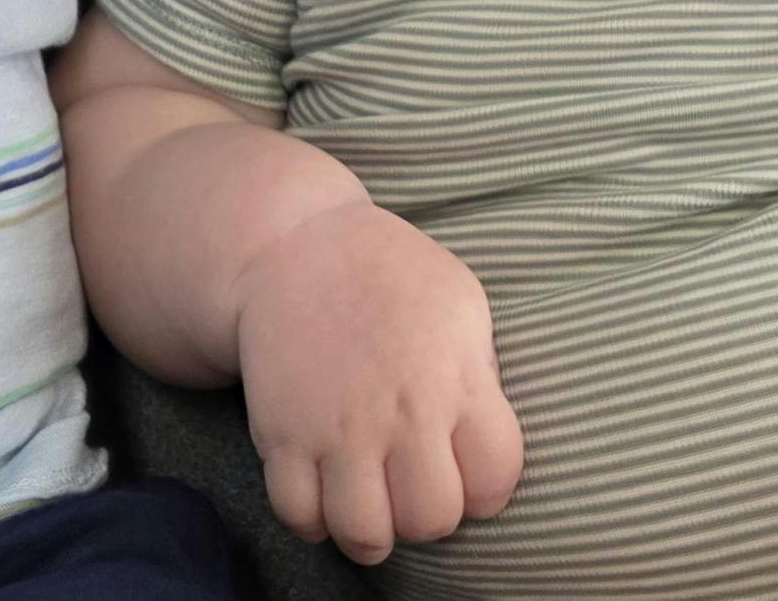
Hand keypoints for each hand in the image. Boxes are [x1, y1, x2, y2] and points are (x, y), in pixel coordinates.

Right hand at [229, 197, 524, 564]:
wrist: (294, 244)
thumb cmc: (390, 274)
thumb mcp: (461, 304)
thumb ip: (480, 374)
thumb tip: (484, 438)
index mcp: (454, 377)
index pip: (496, 478)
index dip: (486, 488)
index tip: (467, 471)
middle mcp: (399, 410)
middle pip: (432, 518)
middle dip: (428, 516)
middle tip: (414, 488)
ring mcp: (336, 426)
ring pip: (363, 533)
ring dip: (372, 532)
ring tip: (371, 506)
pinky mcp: (281, 432)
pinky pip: (297, 513)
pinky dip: (312, 519)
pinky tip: (324, 494)